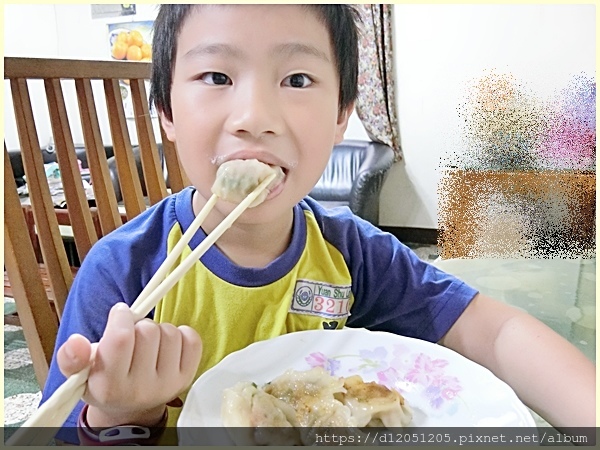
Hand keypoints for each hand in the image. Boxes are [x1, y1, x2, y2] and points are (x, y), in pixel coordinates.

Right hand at [57, 302, 201, 427]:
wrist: (129, 407)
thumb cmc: (103, 380)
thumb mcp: (79, 373)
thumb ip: (71, 357)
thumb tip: (76, 341)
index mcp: (109, 386)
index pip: (122, 338)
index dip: (121, 316)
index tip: (120, 313)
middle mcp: (140, 389)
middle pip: (148, 331)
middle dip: (138, 324)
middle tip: (132, 334)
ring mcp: (167, 385)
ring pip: (170, 333)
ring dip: (159, 329)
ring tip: (147, 342)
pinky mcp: (187, 378)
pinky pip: (192, 339)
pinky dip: (181, 334)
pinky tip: (166, 344)